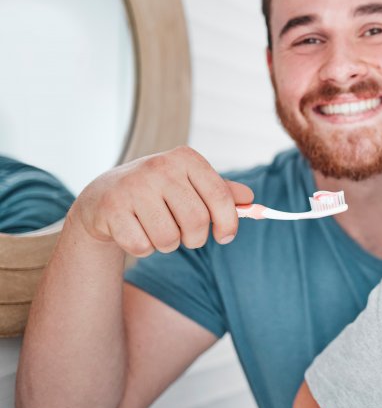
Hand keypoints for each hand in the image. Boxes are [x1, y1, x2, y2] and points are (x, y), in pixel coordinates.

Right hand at [73, 146, 253, 256]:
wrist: (104, 195)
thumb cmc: (158, 192)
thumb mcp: (190, 185)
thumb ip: (222, 192)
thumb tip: (250, 199)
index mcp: (186, 158)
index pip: (220, 196)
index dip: (229, 223)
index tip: (226, 237)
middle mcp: (160, 167)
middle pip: (197, 222)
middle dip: (195, 238)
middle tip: (186, 235)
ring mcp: (133, 186)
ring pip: (169, 239)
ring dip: (168, 244)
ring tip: (157, 229)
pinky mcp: (111, 209)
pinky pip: (143, 247)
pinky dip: (143, 248)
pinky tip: (135, 231)